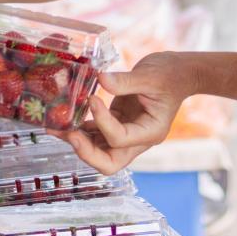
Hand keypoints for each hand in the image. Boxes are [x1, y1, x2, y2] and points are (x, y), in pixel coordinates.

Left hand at [60, 53, 194, 174]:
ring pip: (99, 152)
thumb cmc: (171, 74)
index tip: (93, 100)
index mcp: (151, 131)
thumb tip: (100, 79)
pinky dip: (81, 129)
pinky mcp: (118, 123)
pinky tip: (64, 118)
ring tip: (55, 127)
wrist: (181, 72)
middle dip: (86, 152)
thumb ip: (125, 80)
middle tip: (69, 134)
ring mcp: (127, 133)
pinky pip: (96, 134)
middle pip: (109, 163)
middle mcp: (138, 139)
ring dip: (78, 142)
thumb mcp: (150, 74)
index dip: (103, 123)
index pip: (121, 138)